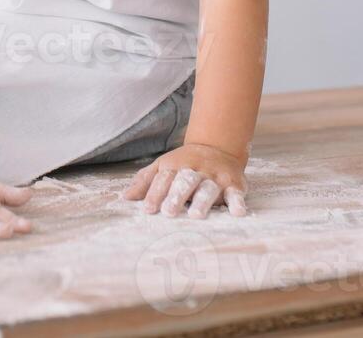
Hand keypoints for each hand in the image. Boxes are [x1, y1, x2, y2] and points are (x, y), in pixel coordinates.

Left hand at [123, 143, 248, 218]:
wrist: (218, 147)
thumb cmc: (184, 164)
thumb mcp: (163, 167)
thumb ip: (145, 181)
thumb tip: (125, 198)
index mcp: (176, 165)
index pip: (164, 179)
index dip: (155, 194)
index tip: (148, 210)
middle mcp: (195, 170)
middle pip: (185, 181)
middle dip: (177, 195)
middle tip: (169, 212)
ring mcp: (215, 176)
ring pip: (208, 187)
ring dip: (202, 201)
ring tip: (196, 215)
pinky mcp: (234, 184)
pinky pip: (236, 193)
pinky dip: (237, 202)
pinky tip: (237, 213)